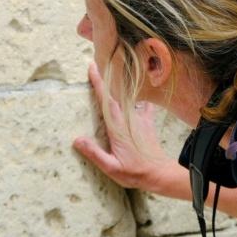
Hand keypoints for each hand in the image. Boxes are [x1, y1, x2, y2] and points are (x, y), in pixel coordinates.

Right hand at [73, 63, 171, 191]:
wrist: (159, 173)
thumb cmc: (135, 173)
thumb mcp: (111, 168)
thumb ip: (95, 154)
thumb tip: (77, 139)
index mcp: (118, 128)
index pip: (107, 102)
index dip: (99, 84)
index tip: (93, 68)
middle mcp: (129, 119)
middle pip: (116, 94)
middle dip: (106, 78)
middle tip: (97, 63)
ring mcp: (140, 119)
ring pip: (129, 97)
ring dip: (120, 84)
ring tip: (112, 73)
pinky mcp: (148, 123)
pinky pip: (144, 105)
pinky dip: (140, 96)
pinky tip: (139, 90)